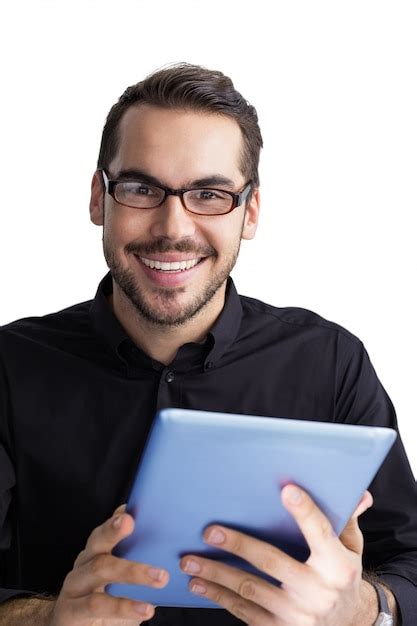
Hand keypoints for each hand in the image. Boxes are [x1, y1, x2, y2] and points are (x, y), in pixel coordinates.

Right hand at [50, 504, 168, 625]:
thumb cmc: (108, 603)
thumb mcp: (122, 582)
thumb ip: (139, 562)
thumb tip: (173, 548)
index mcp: (96, 553)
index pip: (106, 529)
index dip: (116, 518)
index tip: (130, 509)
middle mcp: (83, 564)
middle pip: (96, 541)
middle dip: (113, 530)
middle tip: (131, 522)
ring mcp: (74, 587)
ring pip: (99, 569)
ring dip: (132, 571)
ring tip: (160, 577)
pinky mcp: (70, 611)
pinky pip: (96, 605)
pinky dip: (123, 606)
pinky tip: (146, 608)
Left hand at [180, 486, 373, 625]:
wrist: (350, 624)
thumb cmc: (344, 576)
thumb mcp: (352, 548)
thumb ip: (347, 519)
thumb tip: (359, 493)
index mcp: (338, 566)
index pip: (320, 532)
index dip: (304, 512)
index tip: (287, 490)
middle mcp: (318, 592)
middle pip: (272, 562)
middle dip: (238, 546)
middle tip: (210, 532)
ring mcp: (298, 616)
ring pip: (250, 590)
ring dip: (216, 575)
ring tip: (189, 561)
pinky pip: (245, 613)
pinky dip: (220, 598)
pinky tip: (199, 585)